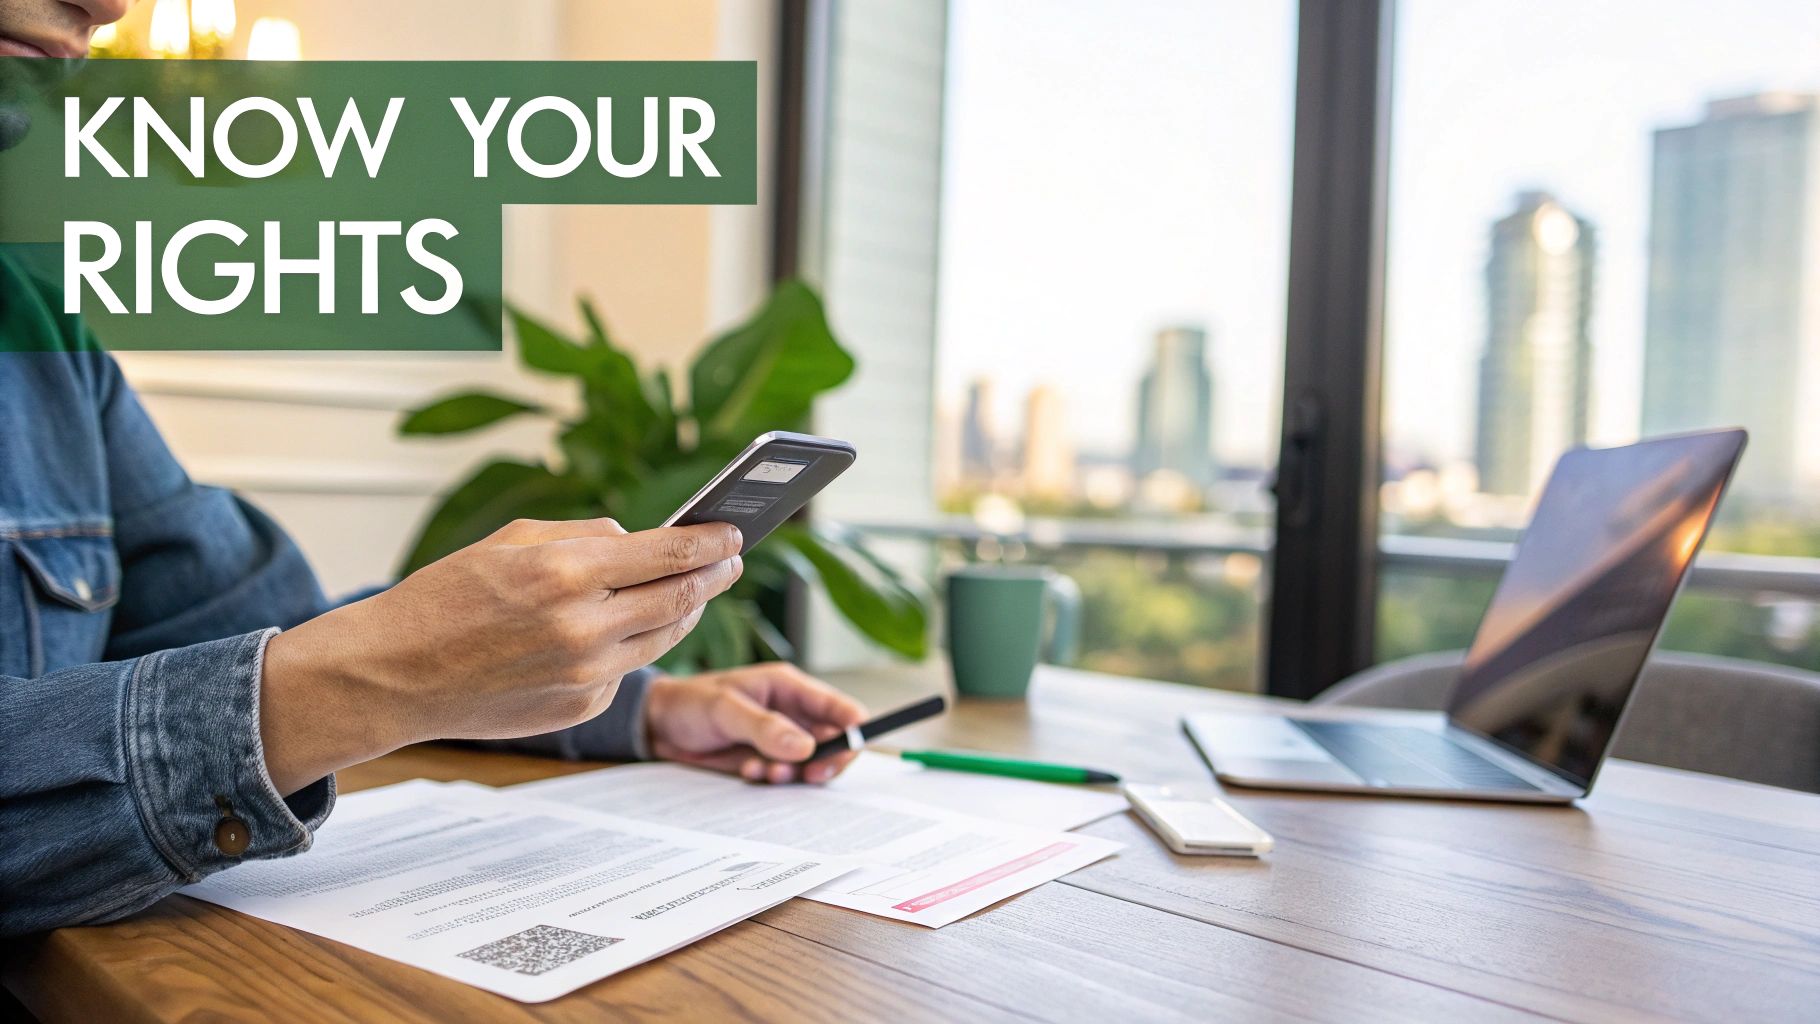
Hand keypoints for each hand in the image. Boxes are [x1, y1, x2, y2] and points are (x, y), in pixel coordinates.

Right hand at [259, 517, 743, 793]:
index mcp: (566, 572)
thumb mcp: (511, 541)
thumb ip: (584, 535)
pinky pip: (626, 669)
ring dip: (688, 611)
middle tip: (731, 561)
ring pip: (663, 638)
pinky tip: (629, 629)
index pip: (668, 553)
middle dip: (715, 576)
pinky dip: (634, 645)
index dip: (710, 541)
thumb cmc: (445, 598)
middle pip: (680, 598)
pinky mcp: (581, 706)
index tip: (733, 533)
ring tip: (697, 590)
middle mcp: (584, 627)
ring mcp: (586, 675)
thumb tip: (640, 540)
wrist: (394, 676)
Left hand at [644, 664, 867, 783]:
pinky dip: (773, 780)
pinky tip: (748, 772)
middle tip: (809, 775)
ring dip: (795, 774)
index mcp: (790, 688)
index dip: (854, 730)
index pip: (840, 709)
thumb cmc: (691, 704)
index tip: (847, 751)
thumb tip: (805, 747)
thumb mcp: (726, 710)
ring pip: (812, 764)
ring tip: (765, 773)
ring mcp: (781, 740)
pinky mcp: (767, 760)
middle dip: (826, 760)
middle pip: (834, 741)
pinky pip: (786, 777)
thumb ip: (765, 728)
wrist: (658, 726)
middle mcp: (792, 714)